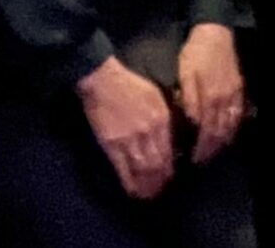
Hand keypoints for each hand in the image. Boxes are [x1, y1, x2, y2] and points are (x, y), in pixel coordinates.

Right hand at [76, 56, 174, 200]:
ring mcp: (128, 140)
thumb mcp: (156, 96)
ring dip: (148, 185)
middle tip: (161, 190)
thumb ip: (164, 116)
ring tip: (150, 194)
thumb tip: (171, 135)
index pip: (169, 150)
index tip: (171, 176)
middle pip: (157, 163)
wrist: (104, 79)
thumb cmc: (131, 83)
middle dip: (161, 180)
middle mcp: (148, 133)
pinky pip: (122, 168)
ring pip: (142, 170)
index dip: (170, 167)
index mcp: (161, 119)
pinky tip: (133, 190)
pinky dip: (129, 182)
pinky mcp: (111, 144)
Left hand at [174, 24, 244, 165]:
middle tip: (201, 161)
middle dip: (211, 150)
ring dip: (223, 141)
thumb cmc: (195, 54)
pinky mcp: (239, 88)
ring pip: (231, 125)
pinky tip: (228, 133)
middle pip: (220, 132)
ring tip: (213, 152)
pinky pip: (238, 114)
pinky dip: (233, 127)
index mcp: (210, 97)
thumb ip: (190, 100)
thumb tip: (192, 124)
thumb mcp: (185, 74)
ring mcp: (235, 95)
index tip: (193, 160)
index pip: (207, 131)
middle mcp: (225, 100)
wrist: (215, 33)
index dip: (201, 148)